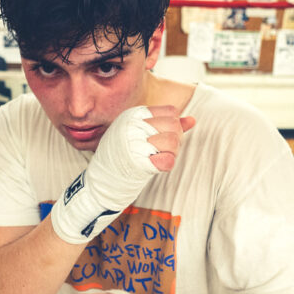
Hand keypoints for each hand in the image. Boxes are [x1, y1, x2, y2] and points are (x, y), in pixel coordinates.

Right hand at [50, 106, 194, 243]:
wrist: (101, 182)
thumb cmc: (120, 156)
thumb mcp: (138, 133)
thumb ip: (166, 124)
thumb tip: (192, 120)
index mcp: (133, 115)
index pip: (171, 111)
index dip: (173, 125)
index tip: (163, 136)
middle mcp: (133, 126)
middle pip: (174, 126)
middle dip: (176, 139)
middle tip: (163, 150)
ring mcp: (135, 143)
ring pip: (174, 142)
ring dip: (172, 153)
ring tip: (157, 157)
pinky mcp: (138, 162)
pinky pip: (168, 160)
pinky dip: (166, 164)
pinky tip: (156, 165)